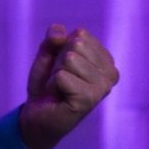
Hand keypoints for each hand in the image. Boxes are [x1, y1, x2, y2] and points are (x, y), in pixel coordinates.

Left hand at [19, 24, 118, 148]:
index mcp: (106, 59)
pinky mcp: (89, 99)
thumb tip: (61, 36)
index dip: (63, 49)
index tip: (64, 68)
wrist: (37, 114)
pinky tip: (59, 96)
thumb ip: (54, 36)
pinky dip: (53, 84)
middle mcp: (111, 73)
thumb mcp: (49, 52)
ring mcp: (102, 87)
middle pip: (76, 44)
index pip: (81, 34)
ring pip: (69, 59)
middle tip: (60, 80)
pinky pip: (62, 76)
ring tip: (60, 88)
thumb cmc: (47, 83)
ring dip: (56, 73)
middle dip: (59, 61)